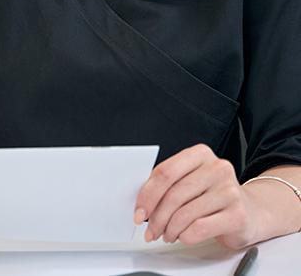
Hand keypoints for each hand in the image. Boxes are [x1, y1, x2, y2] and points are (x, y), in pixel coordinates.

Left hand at [134, 143, 257, 247]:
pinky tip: (183, 236)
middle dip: (156, 217)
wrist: (253, 211)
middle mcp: (217, 168)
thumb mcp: (191, 180)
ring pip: (185, 213)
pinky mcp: (237, 215)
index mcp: (200, 154)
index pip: (165, 172)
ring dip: (169, 229)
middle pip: (173, 194)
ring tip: (166, 235)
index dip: (147, 195)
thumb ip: (169, 185)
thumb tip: (141, 204)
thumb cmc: (213, 196)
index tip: (138, 212)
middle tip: (150, 229)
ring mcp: (230, 191)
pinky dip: (185, 235)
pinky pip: (199, 228)